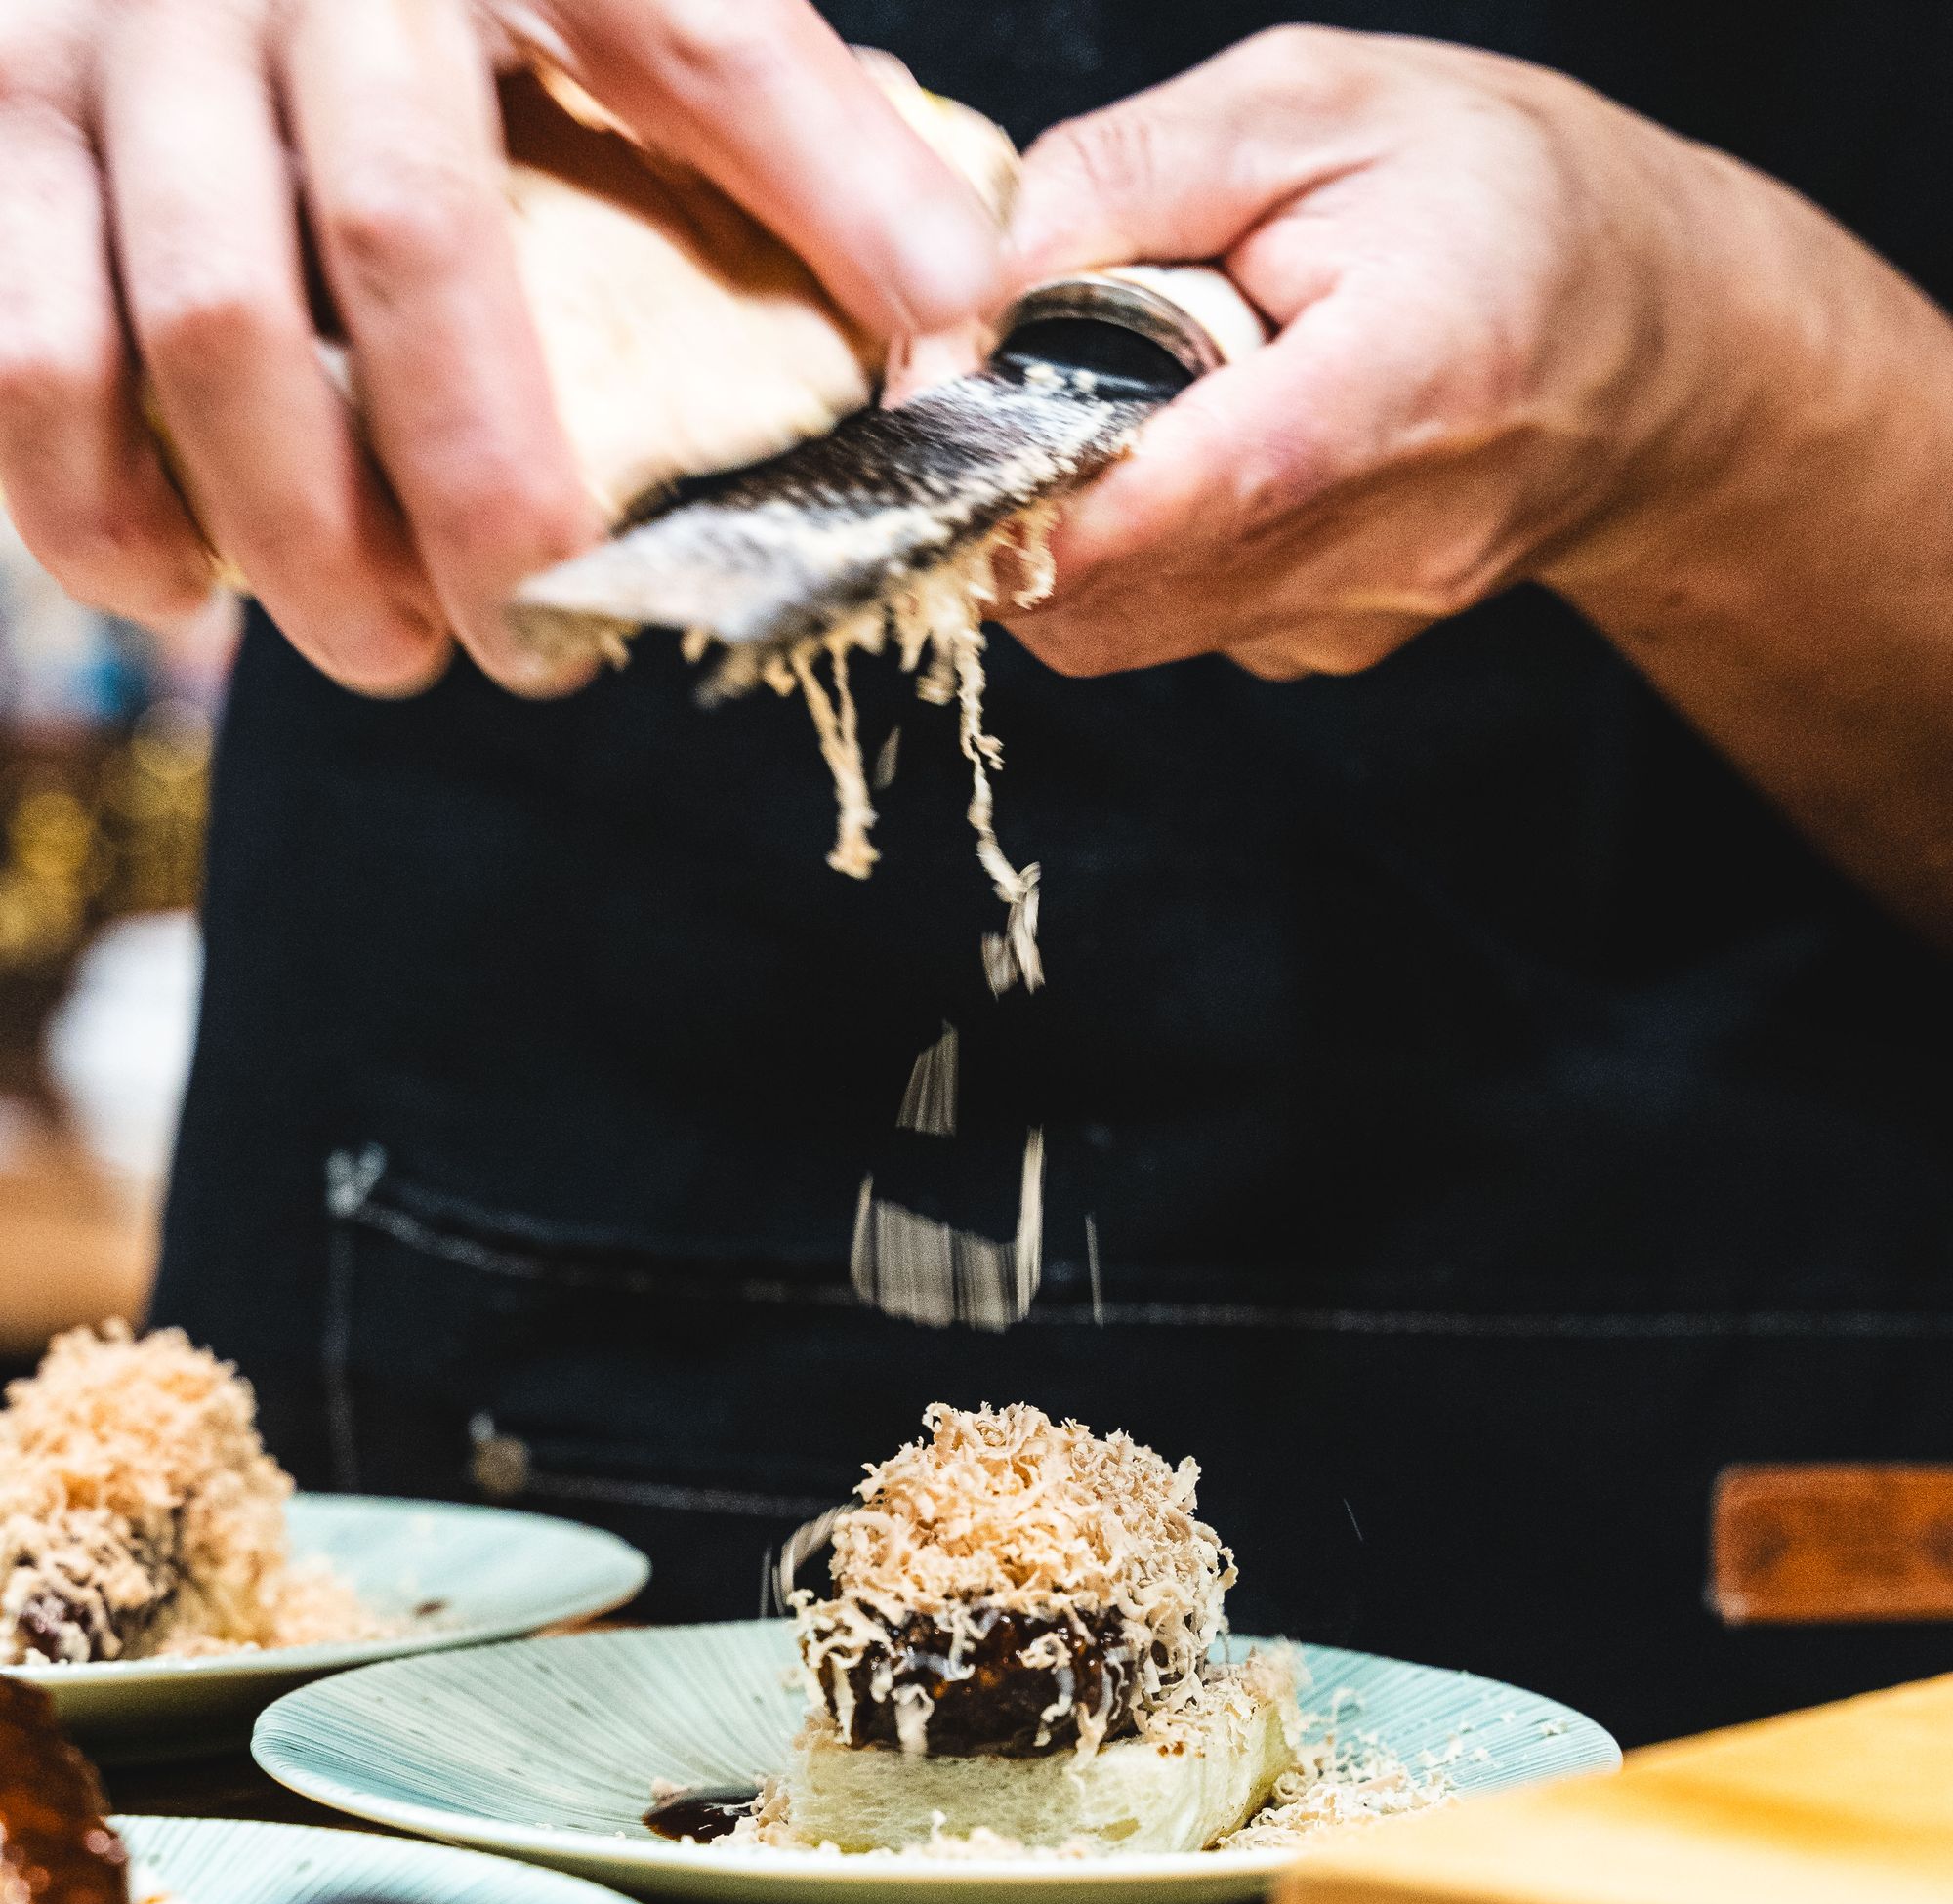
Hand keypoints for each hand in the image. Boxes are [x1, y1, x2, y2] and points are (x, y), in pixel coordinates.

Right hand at [0, 0, 1001, 695]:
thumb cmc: (401, 0)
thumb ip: (760, 119)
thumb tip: (953, 301)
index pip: (688, 34)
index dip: (826, 197)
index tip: (928, 357)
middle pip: (413, 245)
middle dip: (491, 496)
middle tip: (537, 655)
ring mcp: (118, 38)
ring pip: (208, 332)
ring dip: (308, 547)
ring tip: (383, 652)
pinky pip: (25, 364)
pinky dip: (106, 513)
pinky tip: (192, 585)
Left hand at [999, 27, 1788, 681]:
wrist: (1657, 346)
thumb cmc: (1502, 196)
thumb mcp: (1316, 104)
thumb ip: (1126, 180)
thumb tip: (963, 288)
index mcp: (1409, 383)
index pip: (1189, 494)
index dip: (1029, 484)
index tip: (937, 420)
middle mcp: (1390, 543)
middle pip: (1114, 596)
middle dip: (1008, 506)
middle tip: (998, 388)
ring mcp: (1357, 621)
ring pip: (1121, 628)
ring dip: (1068, 527)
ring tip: (1127, 400)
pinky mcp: (1328, 652)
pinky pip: (1175, 625)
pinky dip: (1137, 549)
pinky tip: (1196, 452)